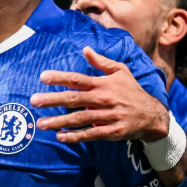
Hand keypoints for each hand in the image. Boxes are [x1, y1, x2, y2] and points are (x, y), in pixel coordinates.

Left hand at [30, 47, 168, 143]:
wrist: (152, 115)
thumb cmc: (132, 91)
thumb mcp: (121, 72)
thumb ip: (102, 62)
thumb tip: (86, 49)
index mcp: (103, 84)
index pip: (78, 79)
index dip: (60, 78)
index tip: (42, 77)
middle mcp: (103, 99)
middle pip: (74, 99)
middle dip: (52, 100)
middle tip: (34, 101)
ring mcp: (107, 116)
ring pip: (79, 119)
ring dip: (59, 122)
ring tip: (41, 124)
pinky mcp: (111, 131)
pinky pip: (90, 134)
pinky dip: (75, 136)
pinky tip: (60, 137)